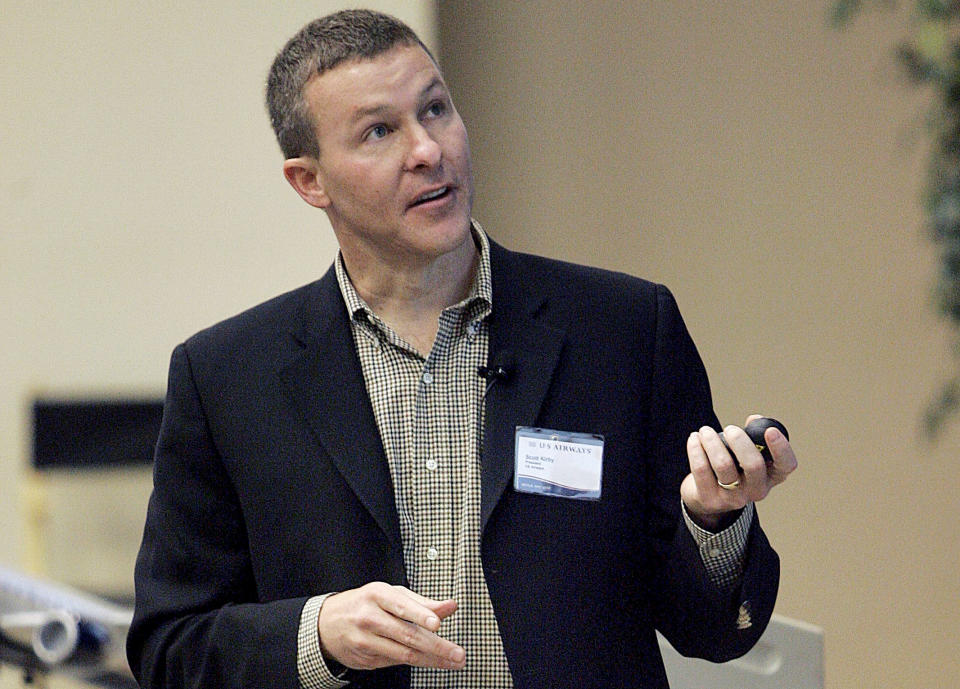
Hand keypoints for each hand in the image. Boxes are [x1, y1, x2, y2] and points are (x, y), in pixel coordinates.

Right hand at [317, 582, 465, 671]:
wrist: (327, 624)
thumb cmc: (365, 604)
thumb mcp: (390, 595)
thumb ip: (422, 602)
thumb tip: (450, 606)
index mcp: (376, 595)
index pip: (401, 606)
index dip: (420, 615)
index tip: (437, 623)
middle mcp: (369, 617)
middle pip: (406, 634)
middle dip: (436, 646)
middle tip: (458, 653)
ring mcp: (365, 641)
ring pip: (404, 653)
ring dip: (432, 659)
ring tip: (453, 661)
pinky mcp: (366, 659)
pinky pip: (396, 662)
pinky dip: (417, 662)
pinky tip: (433, 662)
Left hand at [680, 414, 796, 529]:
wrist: (708, 496)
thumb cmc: (733, 467)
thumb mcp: (748, 453)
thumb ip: (754, 435)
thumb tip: (755, 419)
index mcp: (772, 476)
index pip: (786, 466)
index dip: (781, 448)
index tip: (770, 431)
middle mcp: (756, 490)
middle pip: (753, 465)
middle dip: (740, 441)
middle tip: (730, 429)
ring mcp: (733, 498)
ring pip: (723, 466)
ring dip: (712, 442)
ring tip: (705, 431)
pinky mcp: (710, 498)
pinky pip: (701, 469)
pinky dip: (696, 449)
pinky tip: (694, 439)